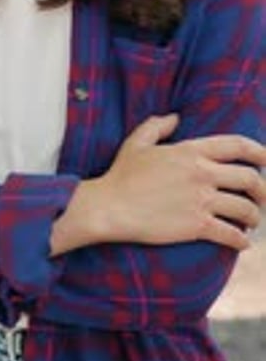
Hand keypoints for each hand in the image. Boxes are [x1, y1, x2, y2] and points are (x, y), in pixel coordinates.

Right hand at [51, 114, 265, 255]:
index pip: (237, 146)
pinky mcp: (197, 226)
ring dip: (254, 217)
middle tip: (262, 197)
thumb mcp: (137, 142)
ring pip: (245, 209)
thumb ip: (157, 125)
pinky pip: (231, 234)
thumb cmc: (121, 174)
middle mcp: (202, 174)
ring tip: (251, 222)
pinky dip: (241, 240)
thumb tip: (175, 117)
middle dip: (262, 189)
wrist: (110, 206)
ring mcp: (201, 200)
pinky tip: (241, 243)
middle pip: (249, 179)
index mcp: (191, 151)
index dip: (258, 151)